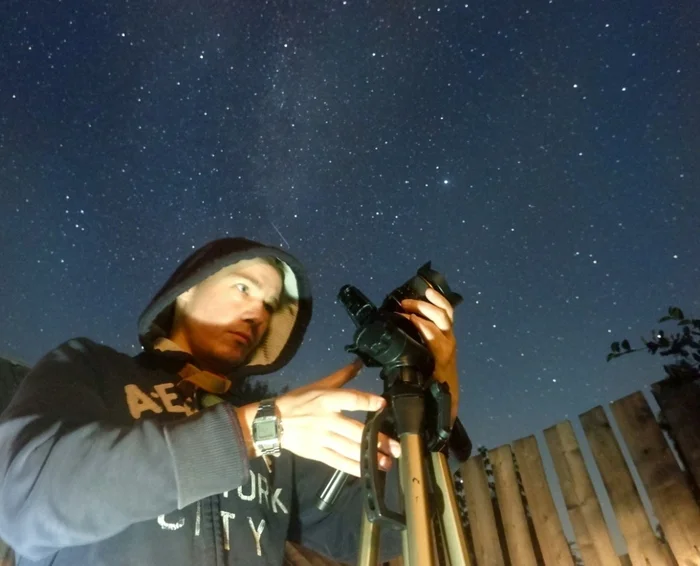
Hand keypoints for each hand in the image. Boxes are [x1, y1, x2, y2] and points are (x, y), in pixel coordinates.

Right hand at [275, 360, 401, 476]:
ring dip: (369, 457)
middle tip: (396, 448)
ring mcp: (321, 438)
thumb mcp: (318, 385)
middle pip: (355, 430)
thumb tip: (360, 364)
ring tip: (386, 463)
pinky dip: (352, 467)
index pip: (351, 399)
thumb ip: (341, 377)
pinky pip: (337, 461)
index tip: (383, 405)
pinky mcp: (316, 453)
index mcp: (327, 399)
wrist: (272, 422)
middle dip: (377, 440)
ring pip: (349, 449)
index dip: (368, 401)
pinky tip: (366, 472)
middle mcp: (326, 419)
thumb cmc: (298, 401)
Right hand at [398, 287, 459, 422]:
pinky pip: (447, 315)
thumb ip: (406, 374)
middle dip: (423, 308)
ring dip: (435, 301)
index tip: (401, 316)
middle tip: (404, 304)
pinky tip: (430, 295)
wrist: (449, 394)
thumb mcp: (419, 384)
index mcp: (440, 354)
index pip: (431, 333)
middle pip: (441, 319)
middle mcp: (447, 342)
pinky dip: (439, 303)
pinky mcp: (448, 334)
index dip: (418, 322)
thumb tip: (388, 366)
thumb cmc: (432, 389)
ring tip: (424, 291)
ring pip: (447, 314)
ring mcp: (449, 337)